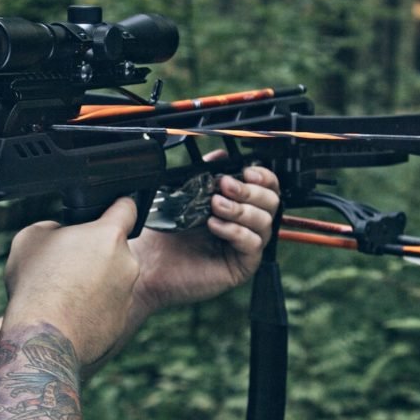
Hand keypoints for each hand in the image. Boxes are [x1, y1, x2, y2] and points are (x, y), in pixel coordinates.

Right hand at [3, 198, 140, 365]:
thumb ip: (55, 228)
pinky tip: (68, 314)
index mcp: (108, 235)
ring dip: (94, 282)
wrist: (42, 338)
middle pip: (114, 248)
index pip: (128, 208)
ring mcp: (127, 295)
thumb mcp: (32, 237)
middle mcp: (127, 263)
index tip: (112, 209)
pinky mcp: (121, 322)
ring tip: (62, 294)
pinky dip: (92, 308)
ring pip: (112, 279)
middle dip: (94, 253)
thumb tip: (61, 235)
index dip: (118, 206)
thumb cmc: (36, 284)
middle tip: (66, 265)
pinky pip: (107, 307)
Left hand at [129, 165, 279, 317]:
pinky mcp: (241, 265)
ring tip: (215, 206)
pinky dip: (235, 231)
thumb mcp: (186, 195)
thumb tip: (222, 154)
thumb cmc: (163, 232)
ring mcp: (244, 246)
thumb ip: (206, 174)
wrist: (147, 262)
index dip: (263, 177)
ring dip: (241, 209)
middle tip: (225, 186)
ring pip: (265, 222)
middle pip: (272, 203)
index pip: (267, 188)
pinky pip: (253, 244)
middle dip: (251, 191)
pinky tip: (214, 226)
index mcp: (236, 205)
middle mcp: (244, 224)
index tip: (247, 171)